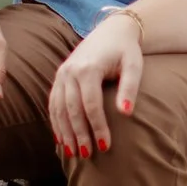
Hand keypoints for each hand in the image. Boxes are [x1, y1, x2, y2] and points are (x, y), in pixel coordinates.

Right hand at [47, 13, 144, 159]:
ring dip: (65, 132)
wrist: (111, 30)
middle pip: (72, 109)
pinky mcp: (59, 77)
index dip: (97, 127)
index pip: (91, 104)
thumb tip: (126, 113)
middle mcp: (70, 71)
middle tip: (87, 155)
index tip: (105, 146)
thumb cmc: (126, 50)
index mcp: (88, 68)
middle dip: (79, 134)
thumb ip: (130, 88)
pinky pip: (53, 103)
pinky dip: (56, 122)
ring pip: (59, 108)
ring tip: (72, 153)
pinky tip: (61, 138)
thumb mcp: (133, 66)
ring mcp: (61, 74)